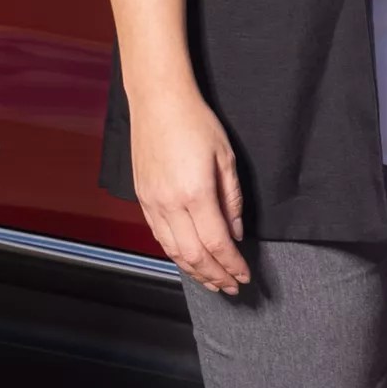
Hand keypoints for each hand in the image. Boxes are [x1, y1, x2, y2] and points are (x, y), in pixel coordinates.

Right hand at [130, 79, 250, 294]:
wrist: (158, 101)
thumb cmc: (195, 121)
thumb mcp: (225, 157)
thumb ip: (232, 198)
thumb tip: (236, 230)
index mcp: (195, 193)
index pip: (216, 243)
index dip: (231, 264)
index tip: (244, 275)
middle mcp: (169, 204)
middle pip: (193, 255)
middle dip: (214, 275)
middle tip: (231, 286)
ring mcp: (152, 203)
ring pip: (173, 251)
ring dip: (194, 271)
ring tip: (211, 281)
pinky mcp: (142, 199)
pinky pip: (159, 237)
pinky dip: (175, 254)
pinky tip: (188, 259)